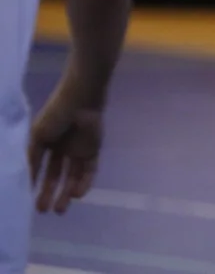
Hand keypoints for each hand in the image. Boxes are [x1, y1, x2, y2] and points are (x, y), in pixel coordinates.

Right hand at [28, 83, 102, 214]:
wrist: (81, 100)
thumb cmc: (56, 115)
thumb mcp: (37, 137)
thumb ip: (32, 159)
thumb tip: (24, 183)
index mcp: (46, 143)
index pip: (40, 169)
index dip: (35, 184)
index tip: (27, 201)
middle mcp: (62, 149)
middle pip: (56, 176)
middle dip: (50, 194)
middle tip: (44, 211)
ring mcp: (78, 150)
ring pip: (72, 176)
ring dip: (66, 193)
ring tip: (60, 210)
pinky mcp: (93, 151)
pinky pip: (88, 171)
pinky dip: (84, 183)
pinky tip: (76, 195)